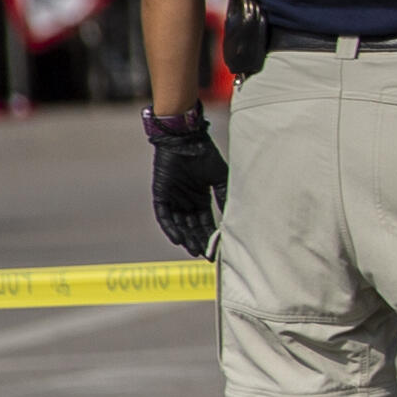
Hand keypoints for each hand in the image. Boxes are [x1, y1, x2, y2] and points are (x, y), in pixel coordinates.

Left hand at [144, 110, 223, 258]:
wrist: (186, 140)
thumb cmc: (205, 156)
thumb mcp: (220, 179)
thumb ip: (225, 197)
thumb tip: (235, 217)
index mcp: (200, 197)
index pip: (206, 221)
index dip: (211, 235)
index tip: (218, 249)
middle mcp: (186, 200)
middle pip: (192, 226)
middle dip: (199, 241)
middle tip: (207, 255)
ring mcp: (173, 198)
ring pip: (179, 224)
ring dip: (186, 238)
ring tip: (194, 252)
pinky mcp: (161, 195)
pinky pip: (165, 216)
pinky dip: (171, 228)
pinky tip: (179, 240)